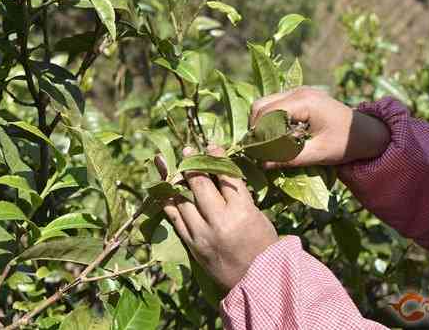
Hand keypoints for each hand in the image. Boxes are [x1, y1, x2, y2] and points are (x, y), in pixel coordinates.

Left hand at [161, 146, 278, 289]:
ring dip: (177, 182)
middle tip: (186, 151)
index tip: (211, 146)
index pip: (226, 177)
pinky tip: (165, 193)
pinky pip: (176, 220)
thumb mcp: (257, 216)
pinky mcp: (192, 245)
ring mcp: (203, 234)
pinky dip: (170, 204)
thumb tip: (220, 176)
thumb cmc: (263, 246)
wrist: (257, 281)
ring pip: (183, 200)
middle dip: (192, 164)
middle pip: (200, 185)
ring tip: (173, 169)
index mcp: (242, 211)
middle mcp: (220, 221)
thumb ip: (239, 197)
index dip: (218, 158)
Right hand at [250, 87, 389, 167]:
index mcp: (304, 102)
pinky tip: (277, 137)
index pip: (267, 114)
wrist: (368, 133)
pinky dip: (270, 120)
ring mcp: (298, 91)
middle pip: (260, 105)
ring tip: (267, 145)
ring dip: (262, 124)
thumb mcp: (318, 154)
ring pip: (265, 104)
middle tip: (259, 150)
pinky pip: (275, 105)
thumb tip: (262, 165)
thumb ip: (289, 158)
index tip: (256, 154)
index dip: (258, 134)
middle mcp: (298, 91)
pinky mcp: (299, 97)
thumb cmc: (346, 143)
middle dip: (256, 128)